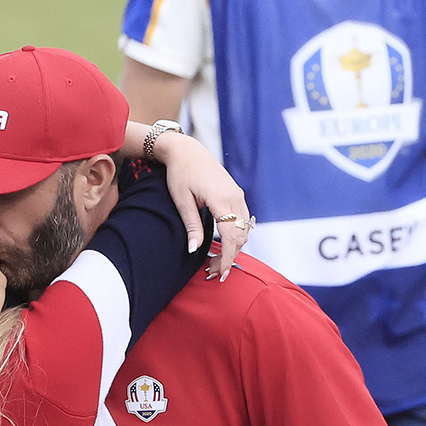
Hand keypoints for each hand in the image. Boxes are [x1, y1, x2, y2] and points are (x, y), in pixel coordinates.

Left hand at [155, 133, 250, 278]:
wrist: (186, 151)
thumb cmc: (180, 174)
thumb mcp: (182, 202)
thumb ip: (192, 227)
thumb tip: (195, 250)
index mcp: (221, 199)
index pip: (231, 237)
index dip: (228, 258)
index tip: (221, 274)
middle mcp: (234, 197)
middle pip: (240, 236)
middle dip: (230, 257)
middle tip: (213, 271)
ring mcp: (238, 195)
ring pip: (244, 229)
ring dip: (234, 248)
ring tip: (217, 261)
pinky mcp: (236, 194)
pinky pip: (243, 220)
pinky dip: (237, 235)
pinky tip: (224, 244)